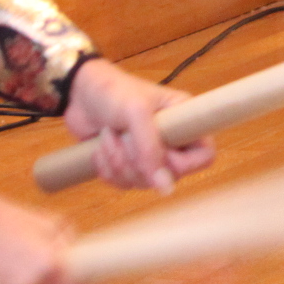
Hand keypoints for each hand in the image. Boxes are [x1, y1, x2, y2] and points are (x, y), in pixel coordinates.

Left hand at [63, 59, 213, 192]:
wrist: (78, 92)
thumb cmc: (114, 93)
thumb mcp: (137, 115)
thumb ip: (152, 151)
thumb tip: (167, 190)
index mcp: (184, 120)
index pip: (204, 156)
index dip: (183, 164)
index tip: (159, 153)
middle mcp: (171, 140)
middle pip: (169, 175)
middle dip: (138, 162)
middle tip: (123, 139)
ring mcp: (147, 154)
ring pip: (143, 182)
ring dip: (118, 163)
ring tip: (108, 137)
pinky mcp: (125, 164)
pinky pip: (123, 184)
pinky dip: (107, 170)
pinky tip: (99, 148)